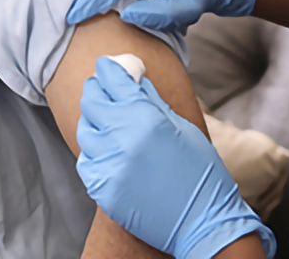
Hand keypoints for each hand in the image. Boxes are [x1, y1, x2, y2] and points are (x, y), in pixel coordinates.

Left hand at [76, 58, 274, 258]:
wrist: (203, 222)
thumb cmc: (200, 171)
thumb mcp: (181, 126)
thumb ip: (151, 100)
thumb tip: (132, 78)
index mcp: (145, 118)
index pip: (111, 79)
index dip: (110, 68)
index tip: (110, 67)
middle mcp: (121, 139)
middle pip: (91, 100)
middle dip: (99, 90)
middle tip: (109, 91)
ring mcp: (109, 166)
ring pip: (86, 130)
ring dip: (96, 122)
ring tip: (112, 124)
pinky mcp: (102, 189)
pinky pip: (87, 161)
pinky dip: (95, 152)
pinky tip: (111, 152)